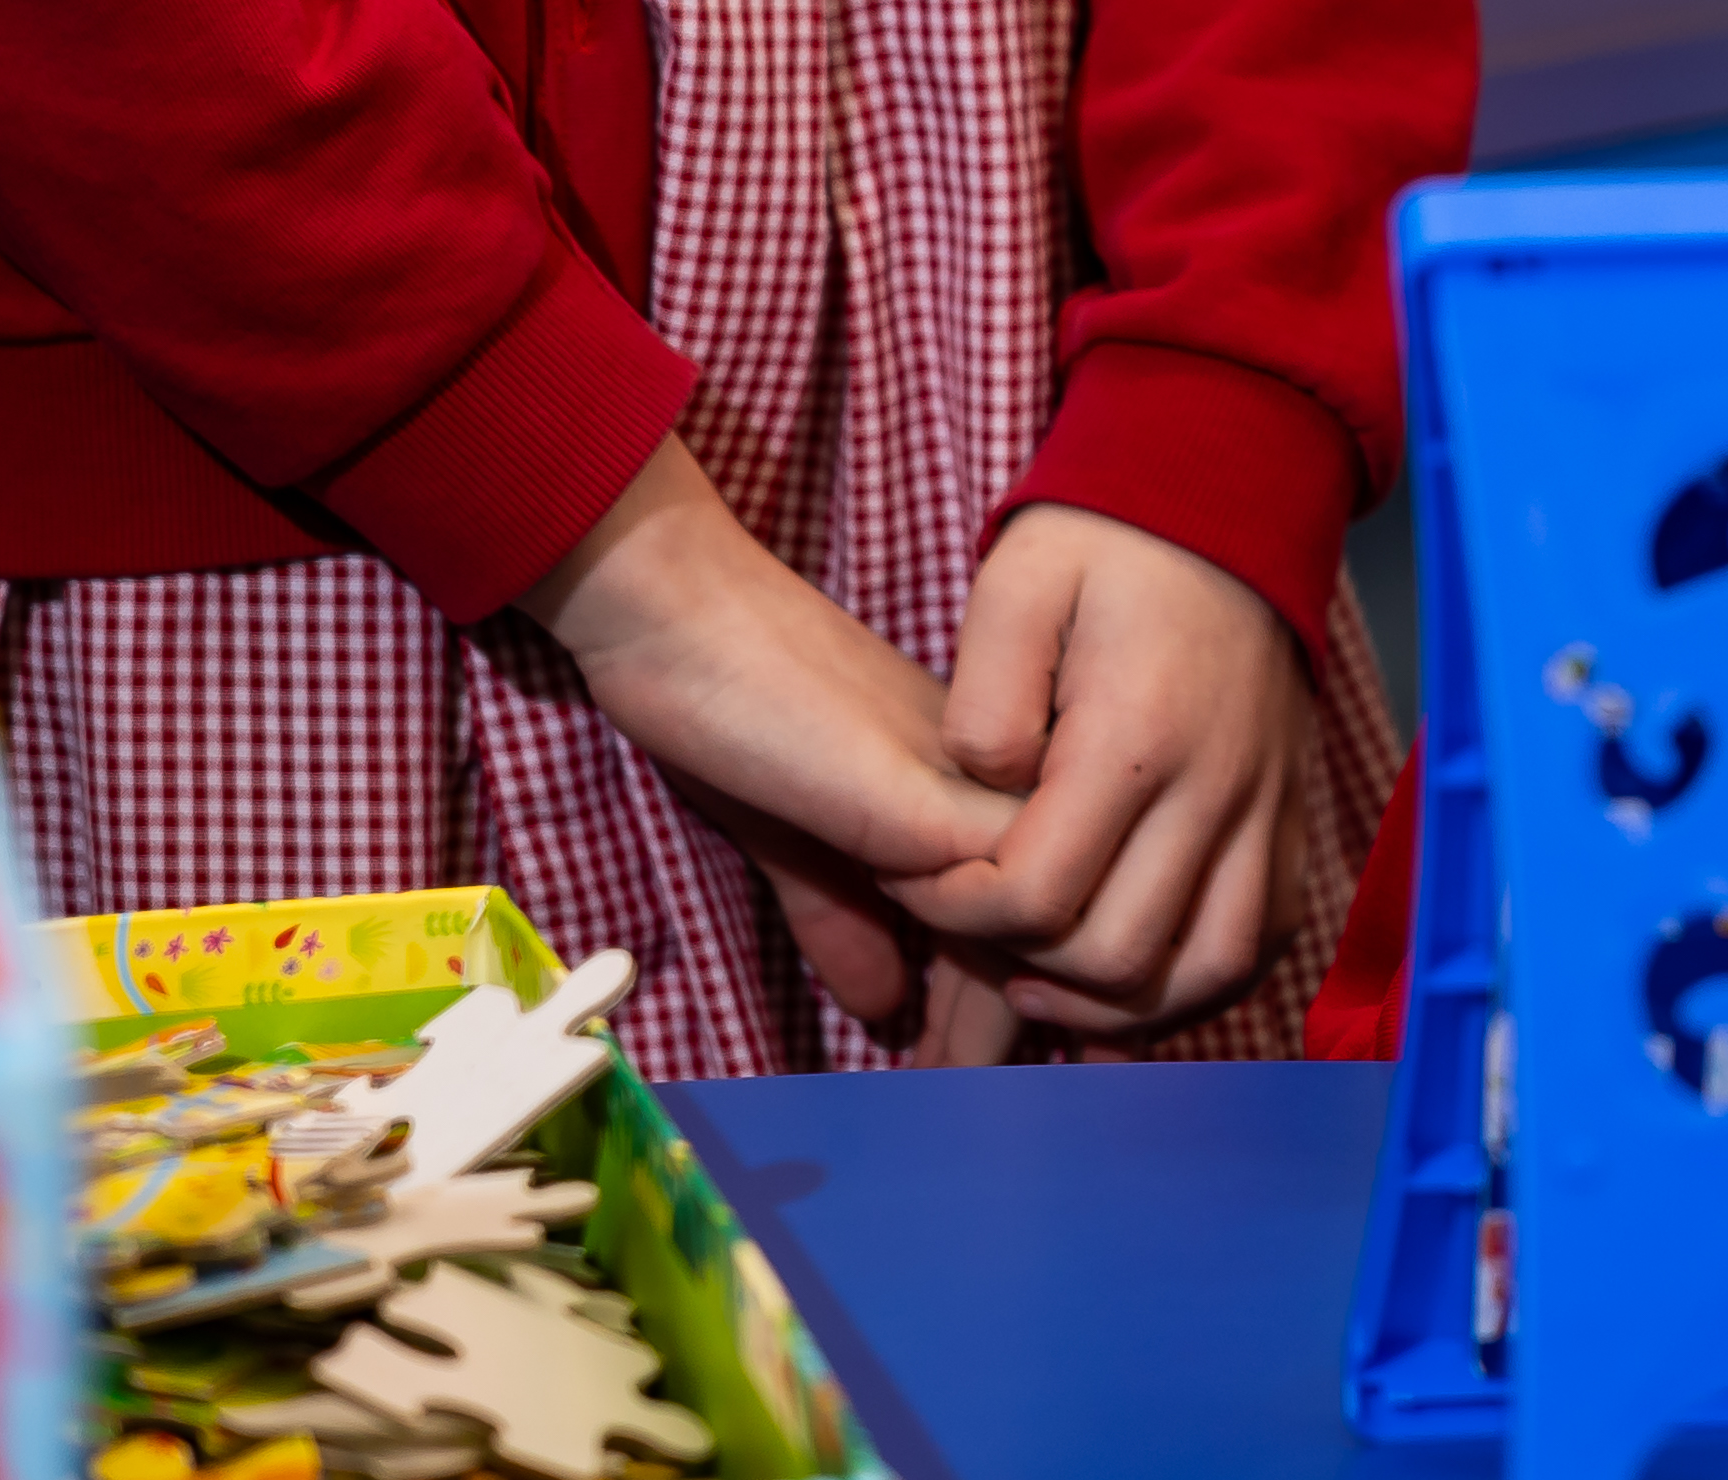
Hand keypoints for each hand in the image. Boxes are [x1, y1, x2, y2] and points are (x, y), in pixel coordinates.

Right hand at [519, 441, 1019, 1038]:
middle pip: (1047, 920)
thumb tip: (882, 1004)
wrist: (679, 618)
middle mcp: (995, 781)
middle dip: (1014, 1028)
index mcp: (974, 787)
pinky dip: (959, 949)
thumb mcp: (797, 832)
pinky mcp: (921, 786)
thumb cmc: (735, 706)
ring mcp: (970, 779)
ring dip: (990, 1013)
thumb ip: (840, 911)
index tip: (989, 1081)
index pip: (1027, 906)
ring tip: (956, 1090)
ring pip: (1032, 911)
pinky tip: (916, 1012)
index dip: (1011, 1000)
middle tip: (984, 1108)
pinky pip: (980, 881)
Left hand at [887, 508, 1311, 1041]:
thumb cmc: (1110, 542)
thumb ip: (984, 708)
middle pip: (1120, 953)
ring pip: (1210, 968)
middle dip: (1023, 967)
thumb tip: (987, 801)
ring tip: (1047, 988)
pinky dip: (1201, 981)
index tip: (915, 881)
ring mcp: (1265, 805)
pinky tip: (1138, 977)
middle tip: (969, 931)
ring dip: (1121, 1006)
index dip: (956, 913)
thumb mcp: (1014, 590)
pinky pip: (1263, 935)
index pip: (1037, 892)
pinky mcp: (1289, 810)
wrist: (1234, 492)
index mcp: (1135, 737)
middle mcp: (1215, 787)